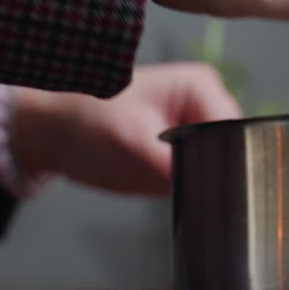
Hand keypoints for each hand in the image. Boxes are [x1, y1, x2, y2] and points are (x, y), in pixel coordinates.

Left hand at [7, 63, 240, 196]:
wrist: (52, 134)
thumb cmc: (85, 119)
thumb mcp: (132, 140)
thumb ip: (174, 166)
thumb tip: (210, 194)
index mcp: (202, 88)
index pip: (237, 131)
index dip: (232, 163)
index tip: (223, 190)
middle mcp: (205, 109)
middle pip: (233, 152)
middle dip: (220, 178)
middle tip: (200, 197)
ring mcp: (194, 135)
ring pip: (220, 171)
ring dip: (206, 189)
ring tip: (187, 198)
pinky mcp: (181, 159)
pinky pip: (200, 183)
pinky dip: (192, 195)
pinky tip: (180, 201)